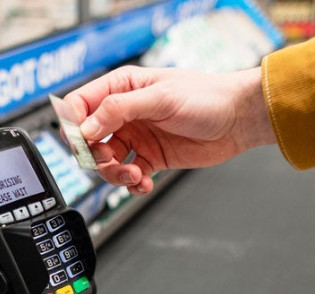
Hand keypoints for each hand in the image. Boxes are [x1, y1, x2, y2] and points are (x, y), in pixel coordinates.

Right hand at [63, 66, 274, 193]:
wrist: (239, 119)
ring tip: (134, 175)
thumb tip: (87, 127)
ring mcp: (138, 137)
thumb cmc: (207, 97)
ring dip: (115, 173)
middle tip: (111, 162)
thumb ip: (119, 110)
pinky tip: (144, 184)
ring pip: (107, 161)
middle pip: (89, 139)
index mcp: (122, 88)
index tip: (84, 142)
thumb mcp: (160, 98)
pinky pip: (129, 176)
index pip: (81, 104)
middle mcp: (126, 113)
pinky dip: (132, 184)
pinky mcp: (152, 158)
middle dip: (95, 156)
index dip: (75, 125)